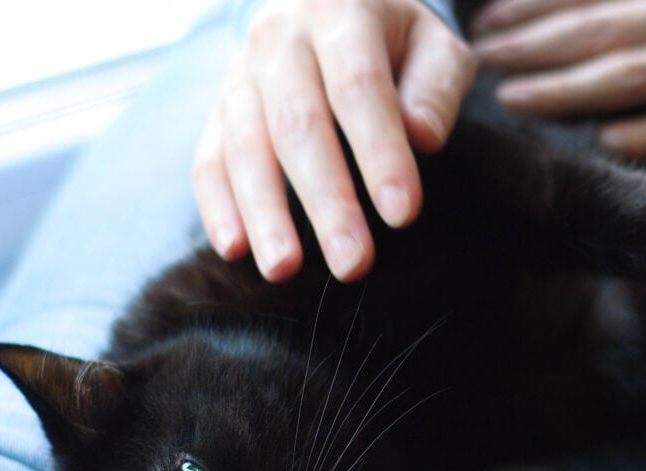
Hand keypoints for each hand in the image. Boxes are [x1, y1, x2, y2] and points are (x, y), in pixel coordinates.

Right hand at [194, 0, 474, 280]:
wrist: (328, 9)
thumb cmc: (397, 44)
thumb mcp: (435, 48)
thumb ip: (436, 89)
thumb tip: (422, 138)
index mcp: (340, 15)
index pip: (358, 88)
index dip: (380, 153)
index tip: (403, 214)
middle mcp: (280, 39)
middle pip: (298, 125)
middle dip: (326, 201)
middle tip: (353, 264)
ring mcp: (241, 76)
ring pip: (245, 147)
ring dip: (265, 214)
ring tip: (285, 270)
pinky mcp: (218, 112)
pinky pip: (208, 160)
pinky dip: (217, 207)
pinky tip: (235, 250)